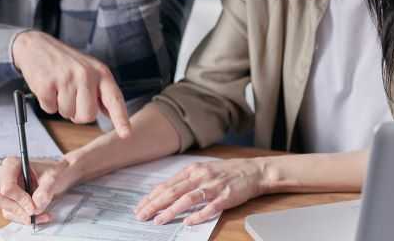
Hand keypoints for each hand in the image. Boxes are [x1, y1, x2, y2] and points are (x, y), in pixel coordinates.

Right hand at [0, 157, 82, 224]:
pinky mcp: (8, 200)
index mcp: (11, 164)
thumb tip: (35, 207)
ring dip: (24, 216)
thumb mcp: (53, 178)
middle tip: (35, 212)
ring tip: (43, 215)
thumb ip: (45, 191)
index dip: (20, 199)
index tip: (34, 206)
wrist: (58, 176)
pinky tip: (39, 216)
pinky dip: (25, 218)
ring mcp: (3, 188)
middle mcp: (3, 176)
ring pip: (5, 209)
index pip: (7, 187)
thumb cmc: (54, 172)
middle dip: (18, 209)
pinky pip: (11, 214)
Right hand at [13, 31, 130, 137]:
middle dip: (78, 114)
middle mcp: (86, 75)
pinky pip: (50, 109)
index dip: (121, 119)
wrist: (36, 46)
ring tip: (58, 88)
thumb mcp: (89, 70)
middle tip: (71, 98)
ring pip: (67, 114)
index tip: (126, 134)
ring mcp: (66, 78)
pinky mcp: (47, 84)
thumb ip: (100, 91)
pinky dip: (47, 103)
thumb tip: (110, 114)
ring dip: (61, 106)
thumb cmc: (65, 62)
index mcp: (100, 72)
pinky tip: (48, 87)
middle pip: (87, 116)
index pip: (114, 99)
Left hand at [134, 159, 266, 225]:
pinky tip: (188, 222)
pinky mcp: (225, 197)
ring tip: (158, 220)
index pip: (167, 185)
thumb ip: (185, 180)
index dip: (151, 197)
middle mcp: (200, 176)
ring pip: (187, 199)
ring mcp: (213, 187)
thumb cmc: (227, 172)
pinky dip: (198, 215)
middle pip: (172, 191)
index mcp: (193, 170)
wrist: (254, 171)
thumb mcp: (203, 170)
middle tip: (141, 215)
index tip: (140, 206)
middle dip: (154, 205)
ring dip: (171, 210)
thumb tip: (165, 191)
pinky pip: (210, 207)